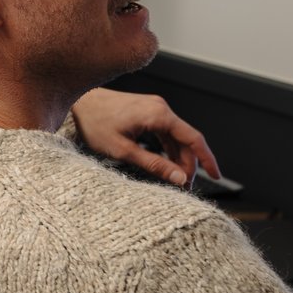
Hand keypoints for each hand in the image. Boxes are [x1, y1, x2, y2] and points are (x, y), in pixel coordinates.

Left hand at [69, 89, 220, 187]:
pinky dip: (169, 149)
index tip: (216, 176)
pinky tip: (166, 164)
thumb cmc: (94, 124)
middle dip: (189, 164)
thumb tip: (179, 178)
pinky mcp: (147, 112)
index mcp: (158, 114)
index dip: (207, 159)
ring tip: (176, 179)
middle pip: (186, 139)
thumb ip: (154, 165)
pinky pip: (165, 132)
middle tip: (184, 187)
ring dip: (179, 158)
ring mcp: (154, 108)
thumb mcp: (124, 151)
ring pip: (176, 137)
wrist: (77, 105)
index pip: (194, 138)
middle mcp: (160, 108)